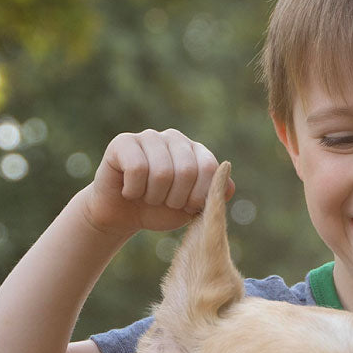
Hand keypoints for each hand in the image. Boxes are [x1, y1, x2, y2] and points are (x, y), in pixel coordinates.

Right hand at [82, 129, 232, 238]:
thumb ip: (212, 197)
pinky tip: (129, 191)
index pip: (210, 168)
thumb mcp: (190, 209)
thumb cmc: (158, 210)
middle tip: (163, 203)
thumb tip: (230, 186)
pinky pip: (137, 169)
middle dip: (175, 199)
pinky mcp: (123, 142)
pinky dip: (134, 190)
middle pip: (187, 170)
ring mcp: (149, 137)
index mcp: (195, 151)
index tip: (187, 207)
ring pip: (162, 172)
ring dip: (153, 197)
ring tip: (146, 197)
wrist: (122, 216)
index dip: (199, 196)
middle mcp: (174, 139)